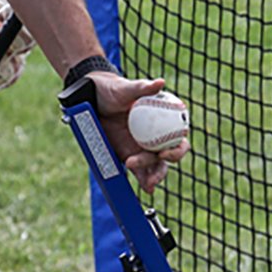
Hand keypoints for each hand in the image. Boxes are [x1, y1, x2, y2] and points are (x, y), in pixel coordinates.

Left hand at [86, 72, 189, 193]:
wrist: (92, 98)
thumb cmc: (113, 90)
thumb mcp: (126, 88)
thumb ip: (143, 87)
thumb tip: (160, 83)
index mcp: (164, 120)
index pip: (179, 137)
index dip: (177, 148)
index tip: (163, 152)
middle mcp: (157, 136)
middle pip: (168, 156)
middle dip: (164, 166)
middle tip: (149, 169)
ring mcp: (143, 147)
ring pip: (155, 166)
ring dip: (153, 177)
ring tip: (148, 184)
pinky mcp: (129, 155)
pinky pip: (139, 170)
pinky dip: (143, 180)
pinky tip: (146, 189)